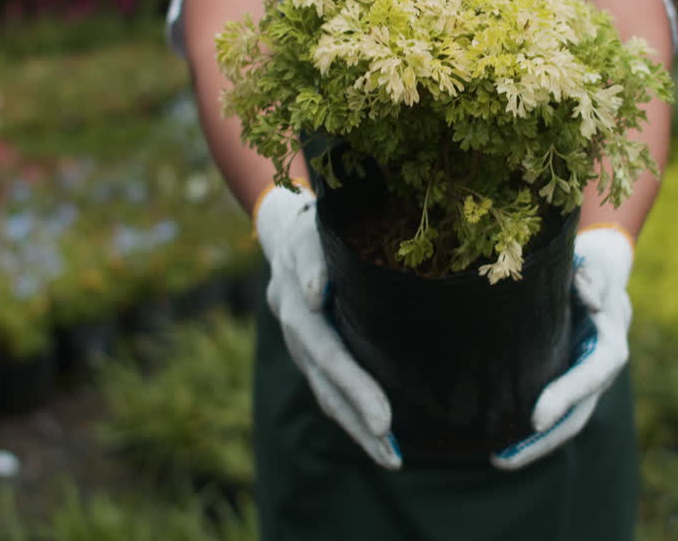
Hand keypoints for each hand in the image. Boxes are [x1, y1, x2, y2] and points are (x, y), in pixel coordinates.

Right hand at [253, 184, 401, 468]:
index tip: (383, 417)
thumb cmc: (318, 219)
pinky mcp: (309, 353)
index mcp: (296, 295)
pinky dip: (353, 417)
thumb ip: (314, 254)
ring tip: (392, 458)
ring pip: (325, 391)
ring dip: (357, 427)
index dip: (353, 385)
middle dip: (358, 411)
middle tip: (390, 441)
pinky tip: (383, 443)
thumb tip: (314, 291)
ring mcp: (298, 342)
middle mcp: (294, 323)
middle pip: (326, 376)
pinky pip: (329, 390)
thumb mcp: (317, 223)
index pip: (326, 348)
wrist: (285, 226)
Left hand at [491, 225, 633, 470]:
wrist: (600, 268)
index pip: (591, 374)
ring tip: (497, 459)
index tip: (537, 418)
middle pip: (578, 413)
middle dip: (543, 439)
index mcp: (610, 340)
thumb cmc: (592, 263)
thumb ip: (593, 276)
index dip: (567, 396)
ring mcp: (586, 379)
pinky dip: (532, 431)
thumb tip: (590, 300)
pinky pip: (554, 412)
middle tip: (503, 458)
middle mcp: (600, 368)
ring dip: (534, 444)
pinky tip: (501, 443)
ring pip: (566, 420)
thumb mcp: (595, 262)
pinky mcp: (568, 379)